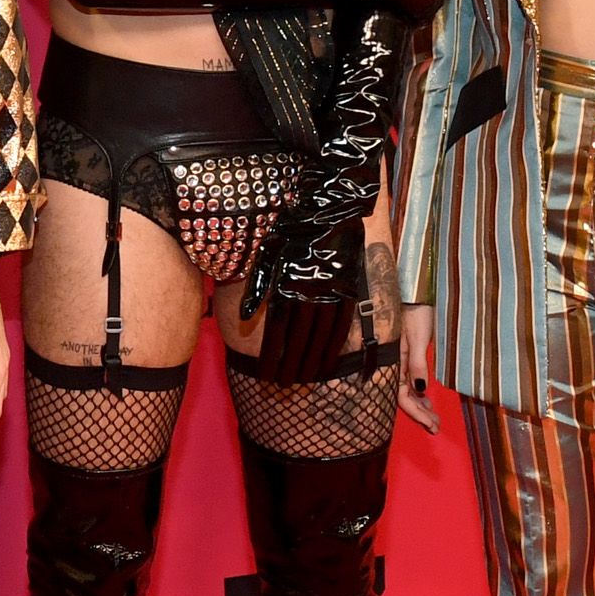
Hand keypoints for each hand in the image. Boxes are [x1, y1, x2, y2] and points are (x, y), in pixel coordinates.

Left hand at [242, 215, 360, 382]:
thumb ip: (256, 287)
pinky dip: (333, 348)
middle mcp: (309, 294)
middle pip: (298, 340)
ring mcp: (332, 294)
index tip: (265, 376)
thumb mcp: (266, 253)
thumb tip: (244, 316)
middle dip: (290, 366)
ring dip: (311, 363)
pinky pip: (341, 327)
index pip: (277, 331)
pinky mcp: (350, 291)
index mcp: (286, 285)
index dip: (271, 357)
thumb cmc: (291, 230)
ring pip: (320, 338)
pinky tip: (326, 363)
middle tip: (283, 386)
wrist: (330, 209)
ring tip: (303, 381)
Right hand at [398, 303, 439, 433]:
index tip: (432, 426)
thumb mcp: (419, 338)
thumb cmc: (416, 312)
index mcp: (396, 363)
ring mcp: (401, 361)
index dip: (417, 414)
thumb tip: (421, 389)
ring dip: (419, 406)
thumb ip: (418, 363)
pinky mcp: (407, 356)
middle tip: (435, 427)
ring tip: (432, 417)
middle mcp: (396, 365)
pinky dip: (418, 393)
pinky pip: (409, 380)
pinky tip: (425, 397)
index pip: (403, 397)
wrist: (413, 294)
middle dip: (419, 415)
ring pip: (407, 391)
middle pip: (404, 398)